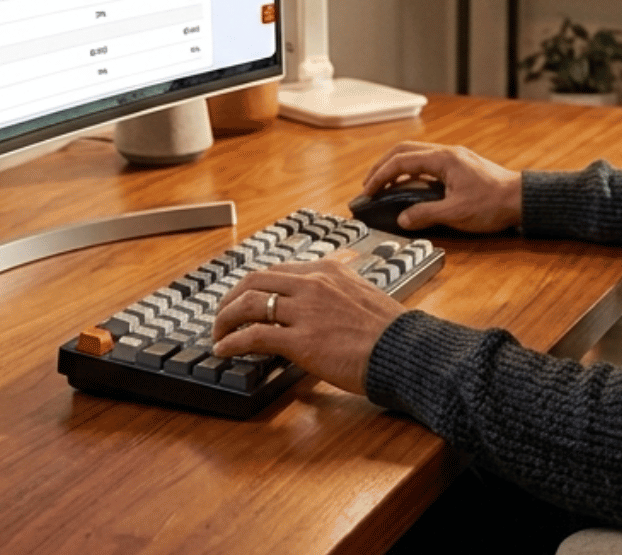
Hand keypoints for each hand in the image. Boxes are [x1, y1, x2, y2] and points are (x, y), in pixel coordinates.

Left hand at [210, 259, 402, 395]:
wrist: (403, 351)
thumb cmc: (390, 332)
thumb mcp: (362, 295)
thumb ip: (339, 292)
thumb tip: (325, 305)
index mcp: (328, 271)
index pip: (278, 271)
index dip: (254, 286)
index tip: (244, 299)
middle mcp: (313, 283)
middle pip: (256, 281)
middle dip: (232, 298)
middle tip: (223, 315)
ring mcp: (305, 311)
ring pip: (249, 304)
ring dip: (226, 319)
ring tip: (218, 333)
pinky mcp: (301, 340)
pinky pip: (254, 335)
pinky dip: (233, 342)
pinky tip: (224, 350)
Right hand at [362, 142, 520, 232]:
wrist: (522, 198)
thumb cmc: (493, 204)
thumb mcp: (456, 213)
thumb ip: (425, 214)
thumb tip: (402, 220)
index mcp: (443, 159)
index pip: (401, 162)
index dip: (380, 176)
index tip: (367, 191)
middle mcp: (447, 153)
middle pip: (404, 151)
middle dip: (383, 166)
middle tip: (369, 185)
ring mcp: (454, 158)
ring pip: (416, 155)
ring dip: (396, 168)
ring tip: (384, 185)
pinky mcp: (460, 166)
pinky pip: (427, 163)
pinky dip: (411, 172)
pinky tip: (409, 187)